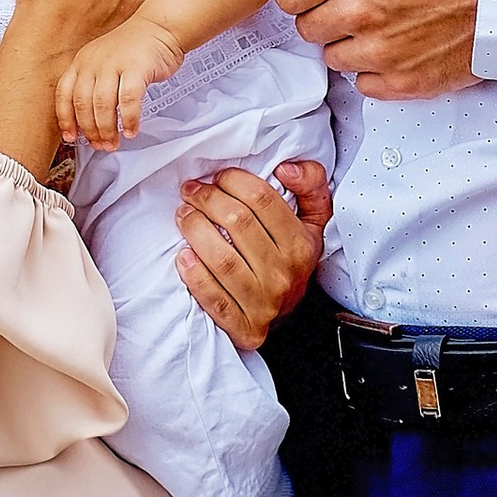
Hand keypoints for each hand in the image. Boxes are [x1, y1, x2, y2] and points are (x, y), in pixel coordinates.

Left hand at [58, 17, 185, 150]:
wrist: (160, 26)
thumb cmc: (133, 49)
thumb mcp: (103, 61)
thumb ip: (93, 85)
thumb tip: (86, 122)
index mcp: (82, 61)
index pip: (64, 94)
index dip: (66, 119)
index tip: (71, 137)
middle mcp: (93, 62)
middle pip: (83, 104)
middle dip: (90, 131)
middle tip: (99, 145)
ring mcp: (114, 63)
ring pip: (103, 105)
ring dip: (107, 130)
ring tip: (114, 142)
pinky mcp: (136, 67)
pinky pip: (128, 100)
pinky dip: (128, 119)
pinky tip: (131, 130)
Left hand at [174, 158, 329, 352]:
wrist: (287, 314)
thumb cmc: (292, 260)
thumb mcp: (313, 220)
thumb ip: (311, 184)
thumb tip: (287, 169)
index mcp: (300, 244)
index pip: (262, 199)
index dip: (234, 180)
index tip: (217, 176)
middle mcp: (283, 273)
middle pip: (238, 223)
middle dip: (208, 199)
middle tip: (192, 191)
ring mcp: (263, 302)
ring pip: (222, 259)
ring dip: (195, 231)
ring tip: (183, 215)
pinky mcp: (244, 327)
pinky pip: (214, 300)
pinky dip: (195, 276)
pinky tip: (183, 257)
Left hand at [267, 0, 490, 101]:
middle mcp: (360, 12)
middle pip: (306, 27)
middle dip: (324, 11)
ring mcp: (383, 51)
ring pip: (333, 57)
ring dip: (349, 40)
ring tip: (385, 17)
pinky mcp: (406, 81)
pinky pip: (365, 84)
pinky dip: (376, 68)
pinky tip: (401, 41)